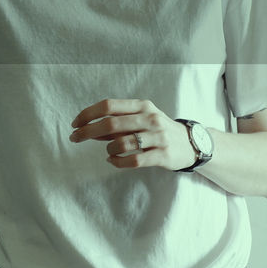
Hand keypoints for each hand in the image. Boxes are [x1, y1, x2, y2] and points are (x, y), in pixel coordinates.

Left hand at [69, 98, 192, 170]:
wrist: (192, 143)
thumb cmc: (158, 129)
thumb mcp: (141, 119)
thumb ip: (118, 122)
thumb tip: (88, 129)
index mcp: (142, 106)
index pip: (109, 105)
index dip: (88, 114)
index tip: (75, 123)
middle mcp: (150, 118)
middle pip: (111, 124)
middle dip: (88, 131)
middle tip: (74, 138)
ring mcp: (158, 137)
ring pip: (122, 143)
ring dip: (108, 149)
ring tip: (109, 152)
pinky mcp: (163, 155)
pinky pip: (134, 160)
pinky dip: (118, 162)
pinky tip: (113, 161)